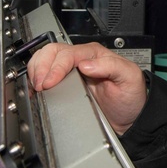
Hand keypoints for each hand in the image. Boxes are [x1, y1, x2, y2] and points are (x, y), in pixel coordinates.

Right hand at [27, 42, 146, 133]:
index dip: (56, 67)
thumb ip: (111, 66)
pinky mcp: (65, 82)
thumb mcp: (129, 78)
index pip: (69, 54)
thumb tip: (85, 64)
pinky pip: (45, 73)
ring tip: (37, 87)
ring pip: (45, 58)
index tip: (49, 83)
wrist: (129, 116)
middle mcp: (82, 59)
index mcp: (95, 55)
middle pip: (53, 51)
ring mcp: (71, 70)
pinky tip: (36, 89)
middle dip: (42, 66)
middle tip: (40, 85)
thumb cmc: (130, 96)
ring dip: (36, 70)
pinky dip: (36, 78)